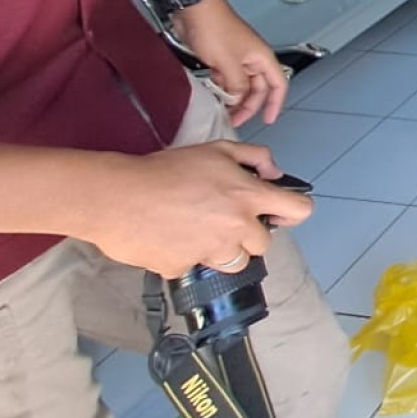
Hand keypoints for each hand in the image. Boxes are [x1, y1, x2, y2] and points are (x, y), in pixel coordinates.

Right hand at [82, 141, 312, 278]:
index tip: (279, 212)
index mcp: (247, 196)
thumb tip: (273, 173)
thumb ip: (254, 157)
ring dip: (222, 250)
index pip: (299, 211)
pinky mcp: (185, 268)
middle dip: (248, 234)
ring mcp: (211, 250)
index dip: (292, 211)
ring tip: (196, 229)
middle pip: (263, 244)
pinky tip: (170, 238)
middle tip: (222, 219)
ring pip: (234, 261)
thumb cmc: (164, 170)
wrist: (117, 196)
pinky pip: (195, 267)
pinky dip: (186, 256)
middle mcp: (235, 226)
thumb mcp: (216, 149)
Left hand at [177, 0, 287, 125]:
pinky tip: (214, 95)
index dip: (275, 103)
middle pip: (257, 88)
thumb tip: (238, 99)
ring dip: (233, 98)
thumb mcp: (228, 62)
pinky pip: (226, 78)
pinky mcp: (221, 57)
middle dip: (247, 105)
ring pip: (240, 85)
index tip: (267, 119)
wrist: (194, 10)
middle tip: (234, 119)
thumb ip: (237, 85)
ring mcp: (236, 58)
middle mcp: (252, 59)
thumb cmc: (215, 27)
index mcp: (261, 58)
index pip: (278, 85)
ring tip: (223, 110)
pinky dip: (222, 88)